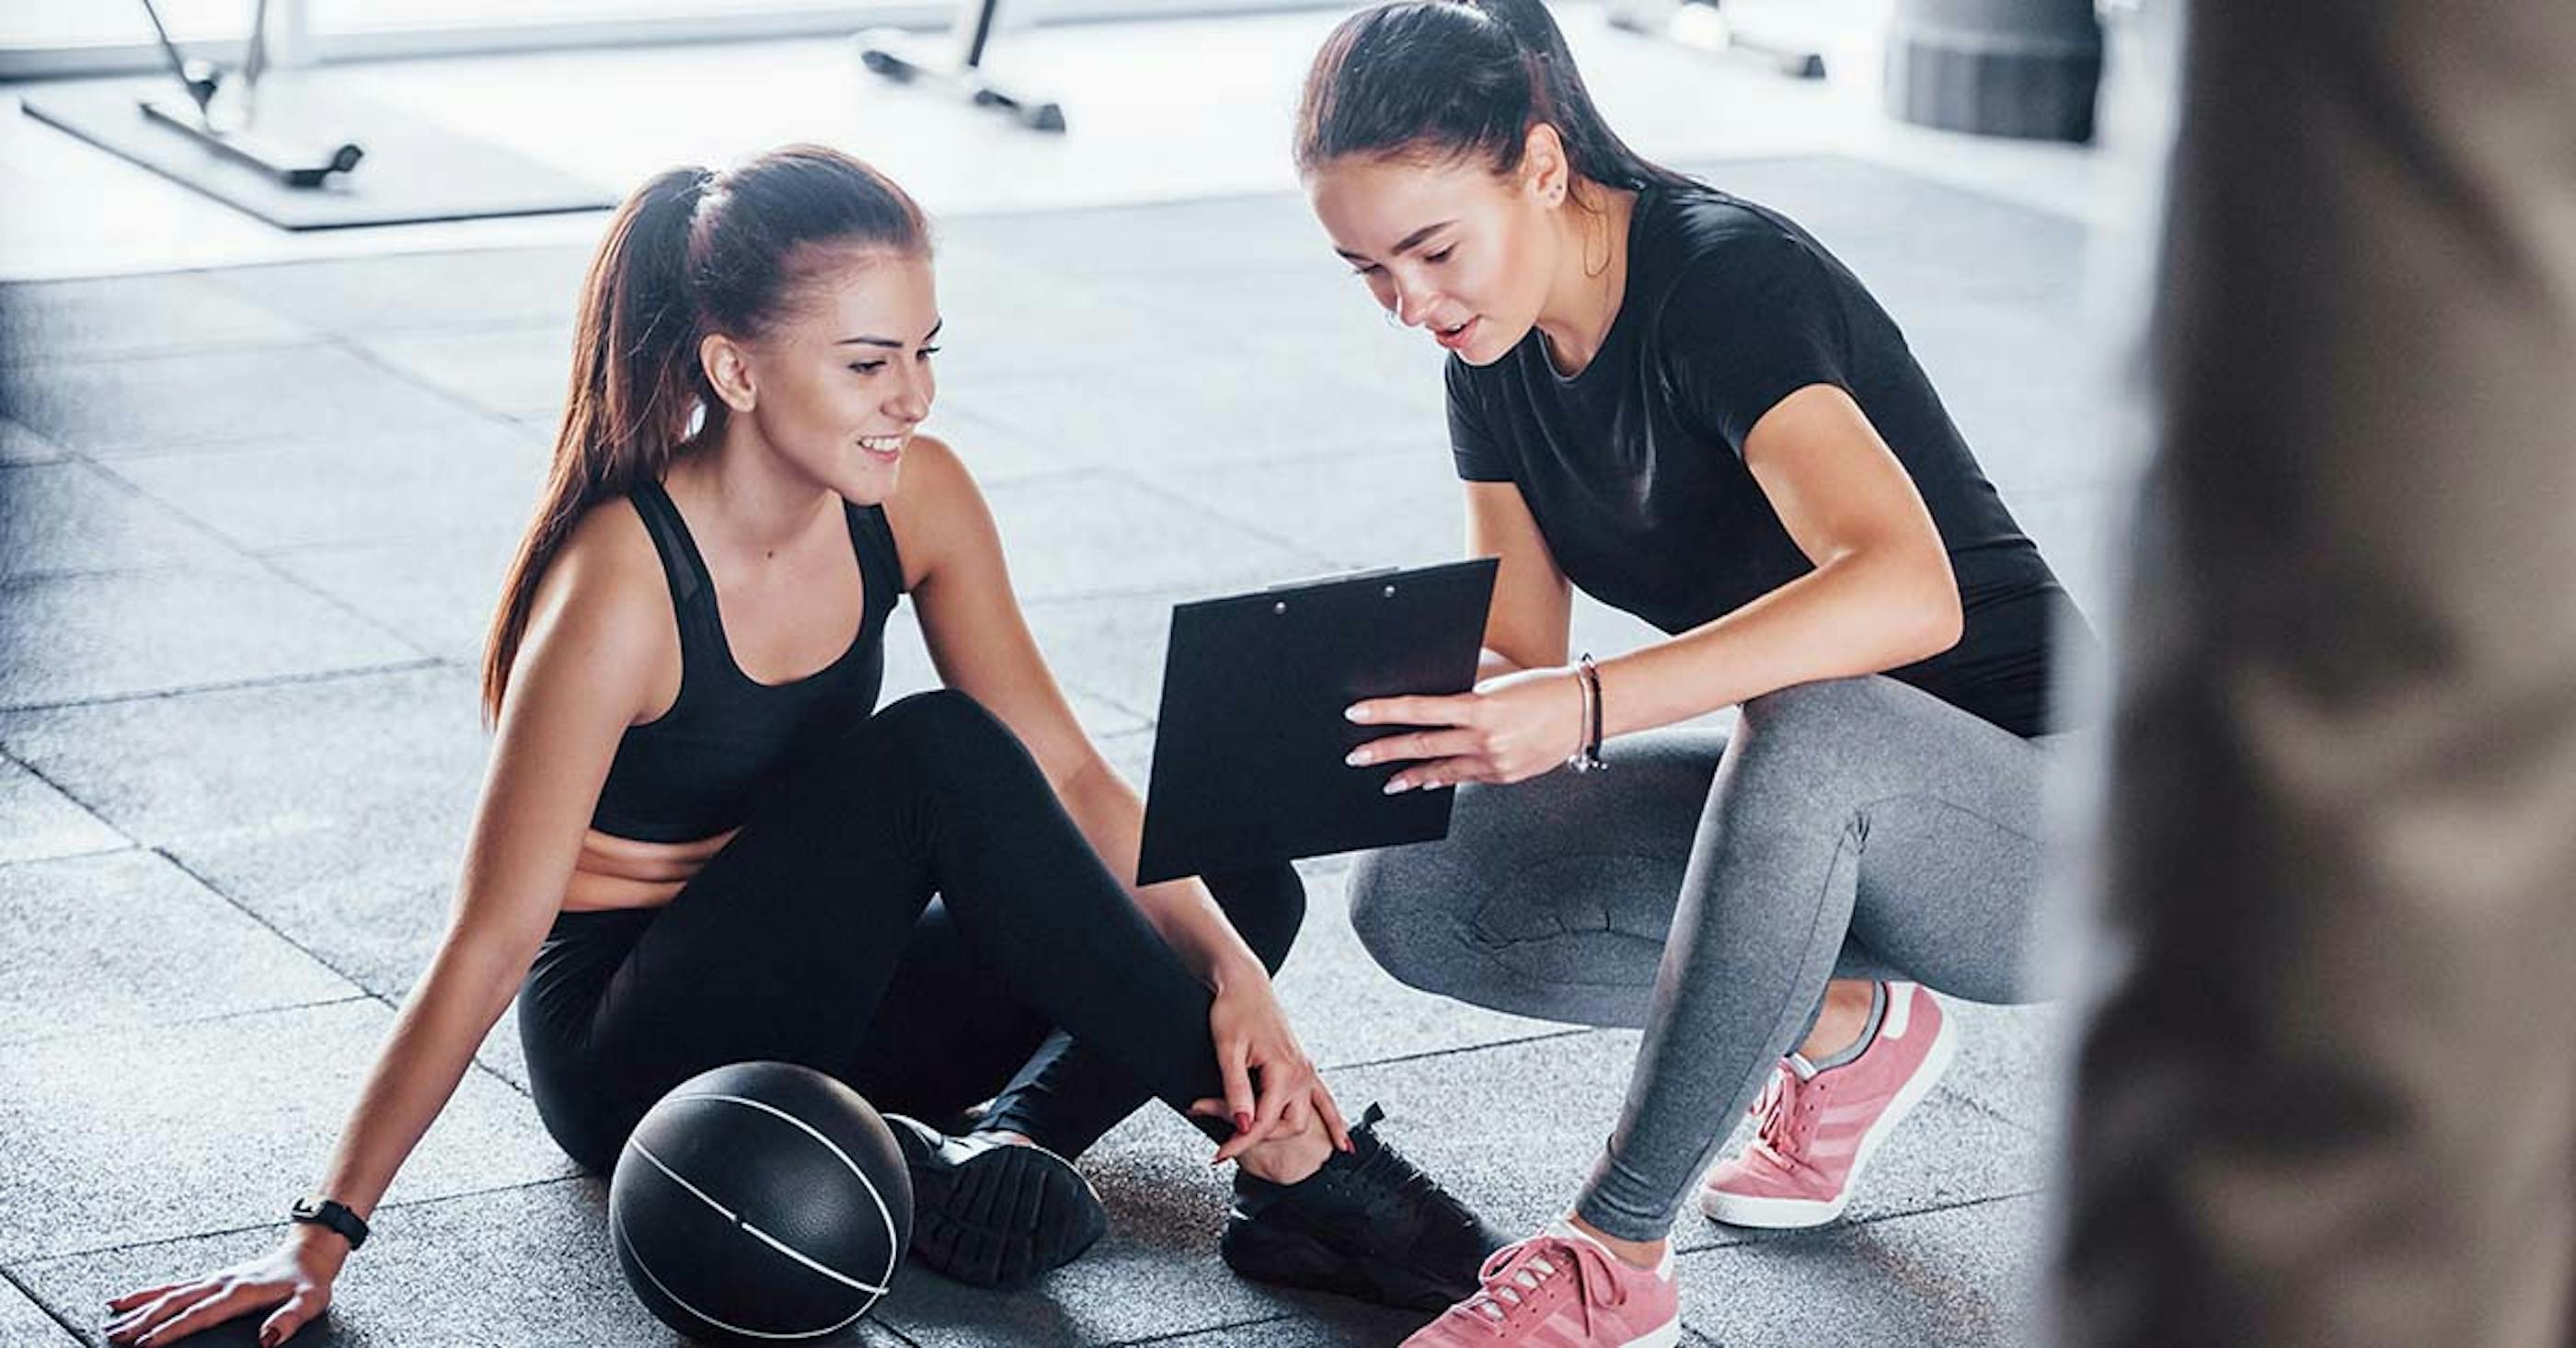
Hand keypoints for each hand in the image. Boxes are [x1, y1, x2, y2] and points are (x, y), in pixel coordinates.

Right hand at [103, 1227, 344, 1346]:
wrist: (310, 1253)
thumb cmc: (309, 1280)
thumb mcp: (310, 1302)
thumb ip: (289, 1320)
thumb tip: (267, 1340)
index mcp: (240, 1291)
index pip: (198, 1315)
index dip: (170, 1330)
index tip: (144, 1343)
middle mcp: (221, 1283)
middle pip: (174, 1303)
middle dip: (142, 1321)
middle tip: (114, 1336)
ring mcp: (215, 1279)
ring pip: (168, 1293)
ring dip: (138, 1307)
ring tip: (111, 1320)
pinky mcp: (213, 1279)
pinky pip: (174, 1286)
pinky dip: (148, 1293)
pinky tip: (129, 1300)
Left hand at [1187, 973, 1350, 1164]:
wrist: (1245, 984)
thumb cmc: (1233, 1010)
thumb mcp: (1228, 1051)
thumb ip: (1237, 1091)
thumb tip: (1243, 1126)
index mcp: (1285, 1070)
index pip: (1263, 1121)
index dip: (1238, 1141)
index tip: (1219, 1155)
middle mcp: (1301, 1073)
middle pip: (1286, 1126)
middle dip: (1259, 1138)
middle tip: (1227, 1142)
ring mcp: (1306, 1070)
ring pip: (1304, 1117)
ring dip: (1283, 1134)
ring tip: (1261, 1152)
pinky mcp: (1304, 1067)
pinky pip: (1325, 1100)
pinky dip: (1334, 1122)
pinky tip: (1343, 1145)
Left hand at [1344, 665, 1585, 791]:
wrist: (1584, 710)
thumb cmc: (1542, 688)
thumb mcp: (1497, 683)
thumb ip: (1464, 695)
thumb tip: (1429, 705)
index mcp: (1479, 708)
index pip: (1419, 709)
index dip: (1384, 712)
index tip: (1357, 714)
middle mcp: (1483, 738)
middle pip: (1421, 745)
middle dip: (1384, 751)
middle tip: (1356, 756)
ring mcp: (1493, 762)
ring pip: (1440, 770)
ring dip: (1410, 775)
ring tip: (1388, 780)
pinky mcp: (1503, 777)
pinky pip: (1464, 778)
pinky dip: (1443, 778)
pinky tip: (1427, 779)